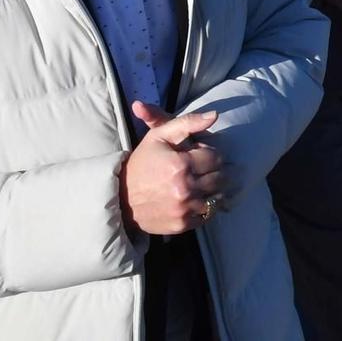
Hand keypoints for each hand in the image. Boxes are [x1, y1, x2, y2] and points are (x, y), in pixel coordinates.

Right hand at [120, 103, 224, 236]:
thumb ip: (188, 122)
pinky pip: (209, 214)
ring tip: (198, 183)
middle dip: (213, 170)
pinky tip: (193, 198)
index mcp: (181, 164)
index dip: (208, 153)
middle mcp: (186, 188)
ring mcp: (185, 209)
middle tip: (199, 169)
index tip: (197, 155)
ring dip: (212, 188)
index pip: (216, 157)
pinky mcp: (183, 224)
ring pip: (218, 196)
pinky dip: (205, 206)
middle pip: (220, 177)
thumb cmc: (142, 163)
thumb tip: (214, 116)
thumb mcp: (159, 136)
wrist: (121, 198)